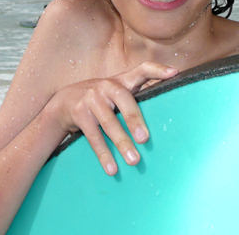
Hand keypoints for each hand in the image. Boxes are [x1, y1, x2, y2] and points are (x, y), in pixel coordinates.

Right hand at [47, 62, 177, 174]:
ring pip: (109, 123)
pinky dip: (104, 154)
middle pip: (124, 100)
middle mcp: (107, 86)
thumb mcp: (116, 93)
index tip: (174, 73)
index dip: (158, 70)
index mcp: (122, 80)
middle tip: (144, 139)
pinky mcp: (80, 113)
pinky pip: (94, 136)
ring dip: (121, 143)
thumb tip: (166, 116)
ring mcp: (91, 98)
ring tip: (133, 161)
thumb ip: (135, 97)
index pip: (142, 69)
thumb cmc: (101, 100)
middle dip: (134, 120)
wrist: (63, 102)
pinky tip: (112, 168)